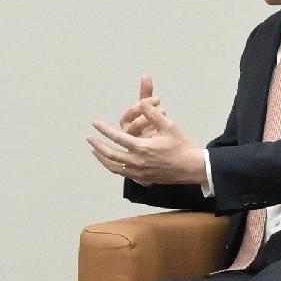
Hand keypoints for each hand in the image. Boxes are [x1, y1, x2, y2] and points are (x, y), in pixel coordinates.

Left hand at [86, 80, 208, 188]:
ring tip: (95, 151)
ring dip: (102, 158)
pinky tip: (111, 162)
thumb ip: (153, 114)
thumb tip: (142, 102)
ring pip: (114, 167)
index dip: (104, 130)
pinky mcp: (142, 179)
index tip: (95, 124)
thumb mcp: (169, 125)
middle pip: (110, 154)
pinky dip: (113, 167)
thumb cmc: (180, 145)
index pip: (117, 137)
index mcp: (142, 147)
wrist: (191, 168)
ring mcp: (139, 172)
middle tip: (89, 138)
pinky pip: (122, 173)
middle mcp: (137, 161)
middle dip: (98, 145)